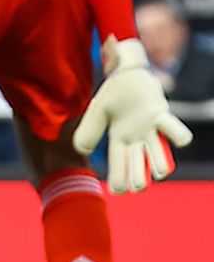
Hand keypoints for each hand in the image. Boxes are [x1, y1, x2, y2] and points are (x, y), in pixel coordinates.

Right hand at [73, 37, 192, 192]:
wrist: (128, 70)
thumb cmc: (114, 92)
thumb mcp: (96, 111)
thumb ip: (88, 131)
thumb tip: (82, 152)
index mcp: (119, 138)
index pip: (118, 163)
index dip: (119, 178)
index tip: (119, 191)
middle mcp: (136, 137)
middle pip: (138, 163)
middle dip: (138, 177)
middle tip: (138, 187)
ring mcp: (150, 128)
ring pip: (158, 152)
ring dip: (159, 162)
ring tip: (159, 172)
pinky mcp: (162, 114)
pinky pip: (172, 128)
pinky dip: (177, 136)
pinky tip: (178, 141)